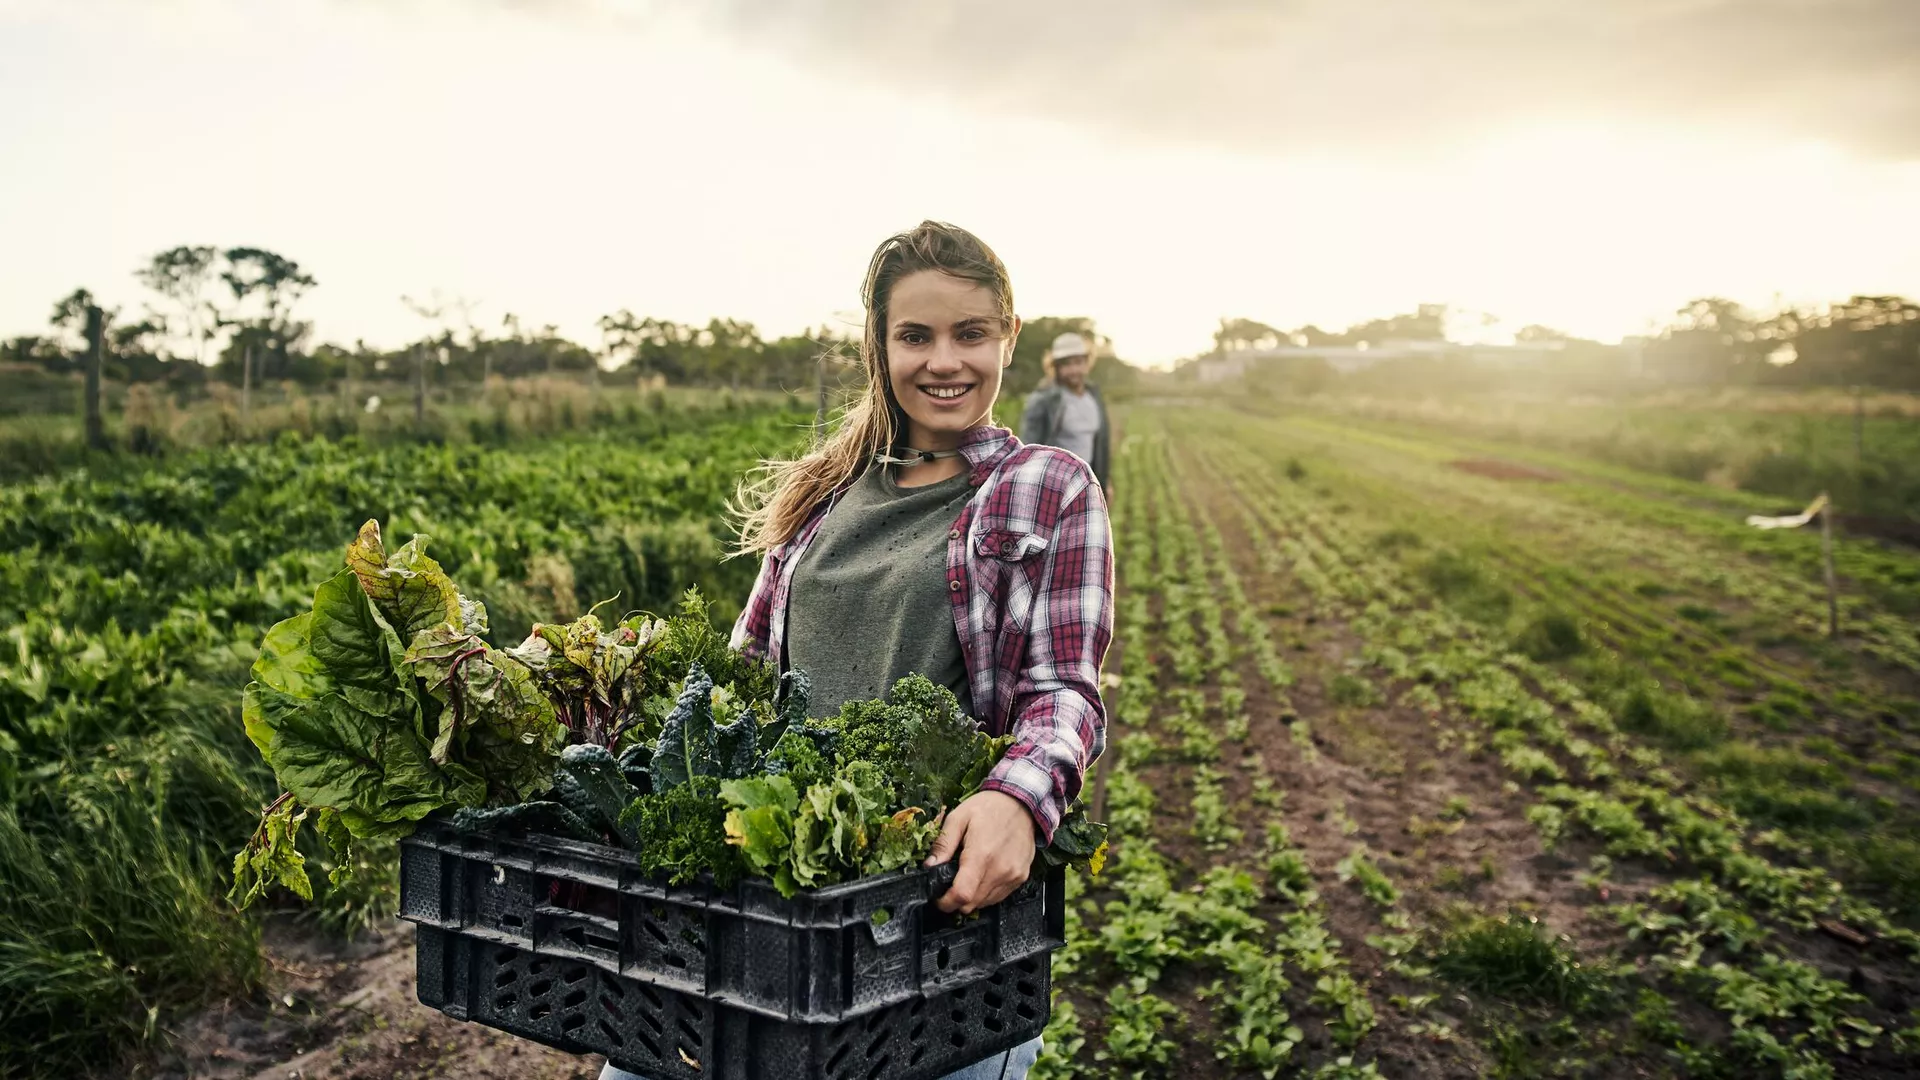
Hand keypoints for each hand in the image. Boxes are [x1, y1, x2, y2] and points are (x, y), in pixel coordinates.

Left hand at [925, 790, 1036, 913]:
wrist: (1022, 802)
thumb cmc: (989, 807)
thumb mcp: (958, 818)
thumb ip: (943, 844)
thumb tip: (930, 866)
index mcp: (981, 855)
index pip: (962, 895)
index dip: (946, 902)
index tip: (938, 898)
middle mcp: (999, 869)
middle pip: (971, 904)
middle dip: (956, 899)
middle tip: (950, 883)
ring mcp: (1012, 875)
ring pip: (985, 903)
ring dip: (972, 896)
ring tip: (969, 874)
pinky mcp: (1021, 877)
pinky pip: (999, 896)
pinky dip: (987, 892)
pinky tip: (984, 873)